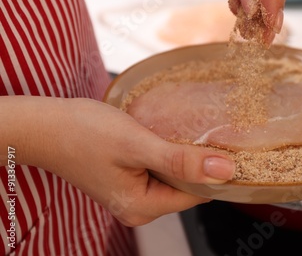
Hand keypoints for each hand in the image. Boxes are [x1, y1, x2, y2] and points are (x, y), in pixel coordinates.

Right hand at [1, 96, 234, 225]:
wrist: (44, 125)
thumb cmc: (84, 132)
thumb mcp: (138, 144)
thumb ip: (182, 161)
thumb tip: (226, 171)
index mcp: (142, 206)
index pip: (196, 195)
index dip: (213, 171)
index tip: (226, 145)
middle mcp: (138, 207)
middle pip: (186, 187)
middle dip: (197, 161)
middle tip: (206, 131)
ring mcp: (131, 193)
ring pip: (173, 175)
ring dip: (182, 154)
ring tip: (185, 129)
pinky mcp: (126, 179)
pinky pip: (158, 169)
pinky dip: (166, 152)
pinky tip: (166, 133)